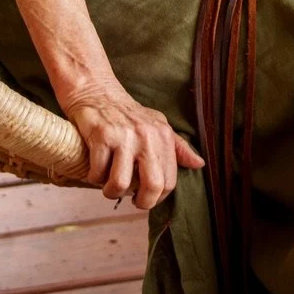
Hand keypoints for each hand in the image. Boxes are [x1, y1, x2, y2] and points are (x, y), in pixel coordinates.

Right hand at [65, 84, 205, 210]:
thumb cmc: (129, 114)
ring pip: (120, 183)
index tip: (146, 198)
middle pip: (152, 185)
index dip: (158, 198)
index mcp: (163, 136)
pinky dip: (94, 178)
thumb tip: (199, 164)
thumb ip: (178, 147)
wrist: (98, 91)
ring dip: (112, 192)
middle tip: (131, 200)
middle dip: (141, 202)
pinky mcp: (102, 136)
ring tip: (109, 186)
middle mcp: (147, 136)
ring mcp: (124, 136)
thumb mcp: (158, 126)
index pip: (169, 181)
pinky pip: (98, 172)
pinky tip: (95, 172)